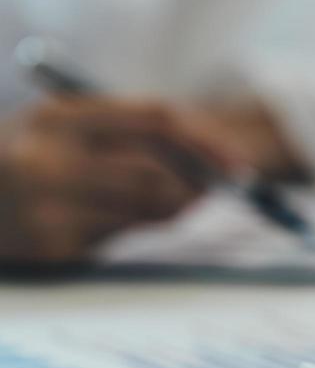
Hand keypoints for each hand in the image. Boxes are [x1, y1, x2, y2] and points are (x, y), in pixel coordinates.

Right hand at [0, 97, 245, 263]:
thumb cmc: (19, 158)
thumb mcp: (59, 127)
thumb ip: (125, 134)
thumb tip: (207, 165)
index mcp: (57, 117)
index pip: (155, 120)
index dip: (206, 141)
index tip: (238, 162)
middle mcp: (49, 161)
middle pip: (156, 175)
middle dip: (197, 186)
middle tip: (216, 191)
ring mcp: (46, 210)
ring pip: (145, 212)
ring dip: (169, 210)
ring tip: (165, 202)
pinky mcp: (49, 250)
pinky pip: (117, 240)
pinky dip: (124, 230)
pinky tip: (95, 219)